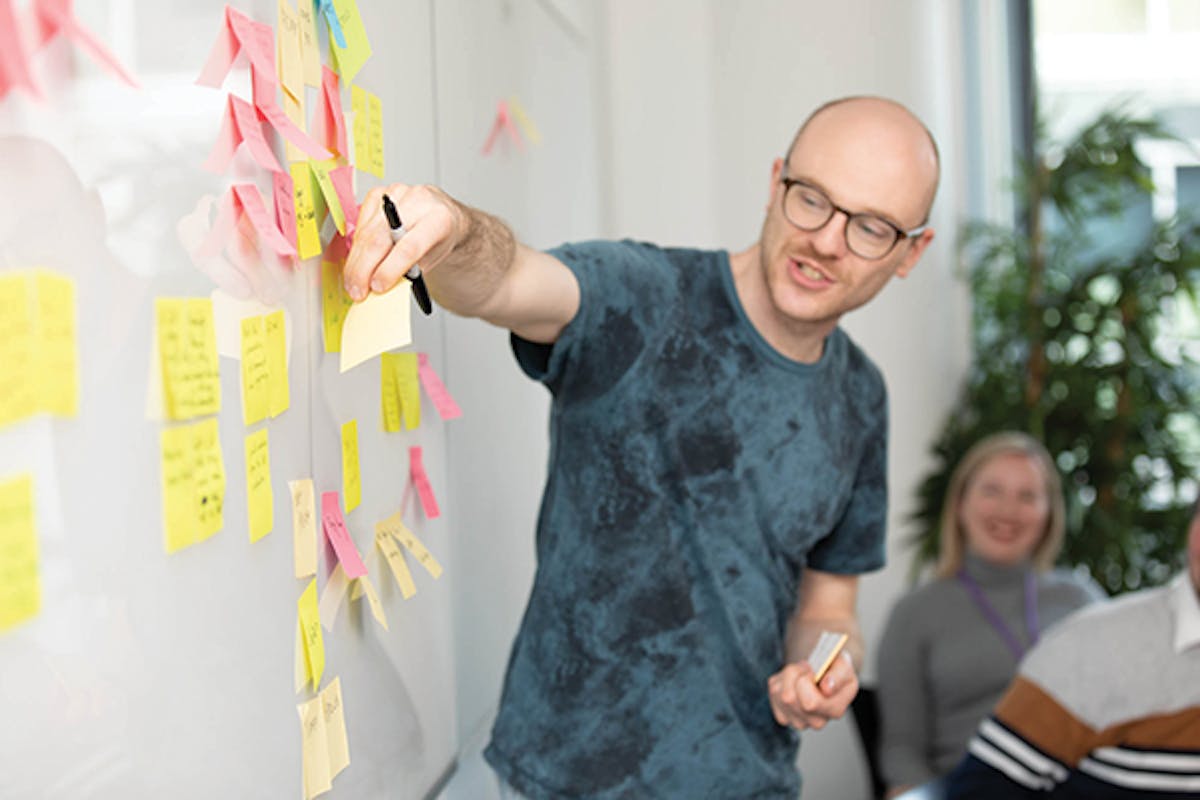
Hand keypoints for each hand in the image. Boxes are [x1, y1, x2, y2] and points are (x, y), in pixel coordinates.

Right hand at [343, 183, 466, 301]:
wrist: (440, 213)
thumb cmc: (437, 237)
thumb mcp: (432, 259)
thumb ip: (409, 271)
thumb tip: (379, 285)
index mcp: (438, 218)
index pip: (408, 247)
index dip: (389, 269)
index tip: (377, 287)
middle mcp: (417, 201)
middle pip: (380, 239)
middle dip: (364, 270)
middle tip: (357, 291)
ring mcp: (396, 193)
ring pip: (366, 233)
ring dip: (355, 261)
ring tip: (353, 283)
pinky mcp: (379, 193)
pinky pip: (360, 223)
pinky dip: (356, 246)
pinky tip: (356, 261)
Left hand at [766, 651, 857, 730]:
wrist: (823, 669)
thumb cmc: (834, 667)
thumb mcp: (844, 664)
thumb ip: (839, 676)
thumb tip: (826, 689)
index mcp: (835, 711)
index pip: (810, 703)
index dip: (807, 680)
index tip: (815, 671)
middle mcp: (817, 722)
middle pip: (789, 698)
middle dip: (795, 675)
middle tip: (806, 669)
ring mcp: (798, 721)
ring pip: (779, 694)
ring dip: (787, 676)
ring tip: (801, 673)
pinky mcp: (783, 716)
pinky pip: (773, 693)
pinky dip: (780, 681)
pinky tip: (793, 681)